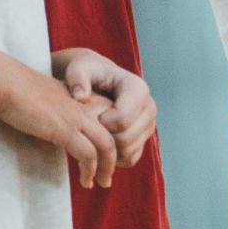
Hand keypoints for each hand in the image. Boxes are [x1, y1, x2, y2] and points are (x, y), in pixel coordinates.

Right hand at [0, 55, 117, 187]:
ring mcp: (78, 117)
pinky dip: (90, 170)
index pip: (111, 121)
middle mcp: (87, 105)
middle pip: (114, 134)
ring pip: (107, 146)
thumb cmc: (18, 93)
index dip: (112, 143)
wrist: (5, 82)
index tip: (104, 160)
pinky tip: (85, 181)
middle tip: (107, 178)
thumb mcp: (47, 105)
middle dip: (114, 159)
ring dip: (105, 168)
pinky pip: (88, 154)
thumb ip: (56, 120)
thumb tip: (52, 143)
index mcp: (84, 97)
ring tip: (100, 183)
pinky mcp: (66, 129)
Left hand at [53, 48, 156, 167]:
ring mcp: (149, 125)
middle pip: (127, 139)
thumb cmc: (87, 74)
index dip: (100, 124)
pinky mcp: (143, 139)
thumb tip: (81, 96)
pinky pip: (130, 159)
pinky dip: (113, 157)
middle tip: (88, 128)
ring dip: (107, 149)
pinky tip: (99, 143)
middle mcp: (149, 107)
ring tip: (92, 134)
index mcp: (138, 89)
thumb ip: (77, 78)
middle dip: (103, 138)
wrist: (96, 81)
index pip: (123, 120)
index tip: (86, 117)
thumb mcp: (79, 69)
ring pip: (129, 151)